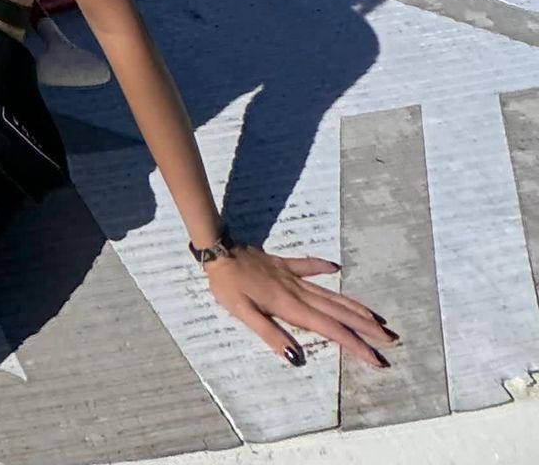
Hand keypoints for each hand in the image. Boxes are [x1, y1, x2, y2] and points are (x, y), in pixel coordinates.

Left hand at [207, 246, 394, 370]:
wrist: (217, 250)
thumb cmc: (228, 285)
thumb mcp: (243, 314)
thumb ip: (270, 334)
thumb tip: (297, 358)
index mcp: (290, 306)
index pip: (329, 328)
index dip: (353, 344)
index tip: (376, 357)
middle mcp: (297, 291)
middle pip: (337, 311)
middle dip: (364, 327)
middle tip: (390, 339)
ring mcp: (291, 276)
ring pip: (329, 293)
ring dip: (353, 305)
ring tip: (375, 316)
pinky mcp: (282, 264)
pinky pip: (307, 266)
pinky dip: (322, 267)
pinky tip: (336, 268)